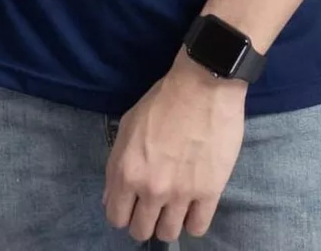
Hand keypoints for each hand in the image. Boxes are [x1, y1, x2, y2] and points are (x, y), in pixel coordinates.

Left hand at [101, 49, 246, 242]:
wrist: (204, 85)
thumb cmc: (163, 100)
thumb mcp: (127, 125)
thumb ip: (116, 165)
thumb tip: (111, 198)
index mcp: (127, 171)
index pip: (116, 217)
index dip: (122, 211)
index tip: (131, 203)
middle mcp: (151, 189)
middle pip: (141, 231)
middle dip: (143, 220)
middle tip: (153, 203)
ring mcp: (181, 193)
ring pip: (168, 233)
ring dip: (168, 222)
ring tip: (174, 205)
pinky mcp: (210, 192)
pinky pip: (197, 228)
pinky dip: (193, 221)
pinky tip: (193, 207)